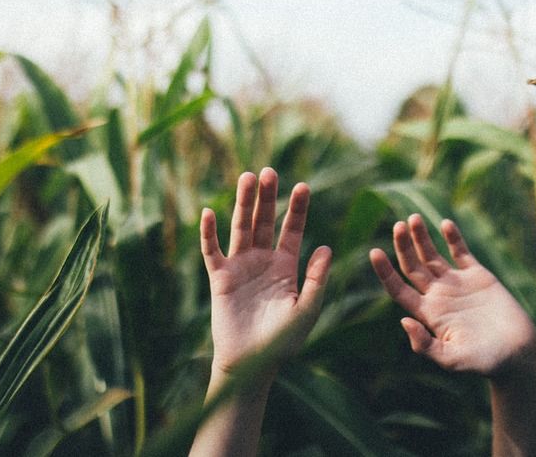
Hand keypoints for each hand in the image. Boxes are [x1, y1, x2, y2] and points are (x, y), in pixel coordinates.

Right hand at [200, 167, 330, 378]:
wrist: (251, 364)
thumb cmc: (282, 342)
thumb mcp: (305, 310)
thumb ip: (316, 280)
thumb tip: (326, 247)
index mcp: (286, 266)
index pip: (292, 230)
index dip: (297, 209)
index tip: (303, 186)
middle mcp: (262, 260)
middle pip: (265, 221)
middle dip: (268, 197)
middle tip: (269, 171)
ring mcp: (240, 266)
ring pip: (241, 228)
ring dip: (243, 204)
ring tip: (247, 178)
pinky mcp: (219, 278)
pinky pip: (212, 250)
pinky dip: (209, 232)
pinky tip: (209, 212)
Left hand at [369, 214, 535, 380]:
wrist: (517, 354)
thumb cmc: (485, 362)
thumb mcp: (452, 360)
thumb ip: (426, 345)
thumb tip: (403, 321)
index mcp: (428, 314)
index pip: (399, 289)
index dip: (385, 272)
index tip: (374, 252)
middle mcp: (438, 296)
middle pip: (412, 267)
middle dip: (403, 246)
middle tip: (397, 225)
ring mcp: (457, 284)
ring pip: (432, 255)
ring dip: (421, 237)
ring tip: (413, 218)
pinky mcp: (478, 277)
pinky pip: (461, 252)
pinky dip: (453, 237)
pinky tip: (444, 223)